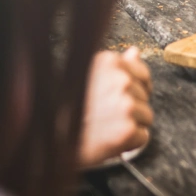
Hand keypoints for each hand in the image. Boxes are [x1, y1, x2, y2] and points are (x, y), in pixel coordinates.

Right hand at [77, 47, 153, 167]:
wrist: (49, 142)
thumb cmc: (65, 112)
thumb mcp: (87, 79)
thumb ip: (115, 67)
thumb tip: (134, 52)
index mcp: (109, 62)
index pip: (142, 73)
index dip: (134, 89)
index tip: (117, 98)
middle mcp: (121, 80)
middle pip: (144, 96)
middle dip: (130, 107)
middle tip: (103, 116)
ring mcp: (126, 104)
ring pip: (146, 116)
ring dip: (130, 125)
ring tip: (104, 128)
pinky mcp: (128, 129)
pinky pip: (143, 136)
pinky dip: (130, 143)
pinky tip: (109, 140)